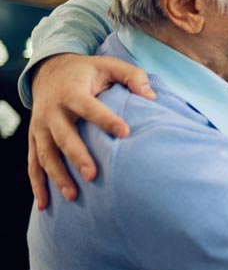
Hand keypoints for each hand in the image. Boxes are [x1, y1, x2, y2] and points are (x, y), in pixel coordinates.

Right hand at [28, 54, 154, 208]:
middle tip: (93, 175)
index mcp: (72, 92)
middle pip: (64, 136)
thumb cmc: (87, 71)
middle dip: (77, 156)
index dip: (106, 119)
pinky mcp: (35, 139)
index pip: (90, 107)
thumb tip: (151, 96)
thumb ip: (132, 76)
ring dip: (57, 176)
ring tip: (73, 196)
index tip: (125, 132)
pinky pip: (33, 164)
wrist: (49, 71)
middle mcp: (52, 111)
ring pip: (45, 155)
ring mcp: (40, 127)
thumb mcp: (109, 65)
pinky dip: (37, 184)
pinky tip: (45, 204)